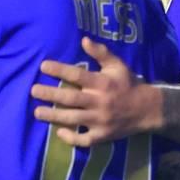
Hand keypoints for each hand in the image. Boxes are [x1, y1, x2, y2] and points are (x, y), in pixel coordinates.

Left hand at [30, 37, 161, 147]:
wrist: (146, 109)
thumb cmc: (128, 84)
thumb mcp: (117, 65)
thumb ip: (100, 53)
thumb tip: (83, 39)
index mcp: (102, 83)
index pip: (77, 75)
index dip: (59, 70)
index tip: (43, 66)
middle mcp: (99, 102)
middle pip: (70, 98)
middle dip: (50, 94)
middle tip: (33, 91)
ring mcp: (100, 120)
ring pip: (72, 119)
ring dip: (53, 116)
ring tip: (37, 112)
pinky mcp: (102, 135)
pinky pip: (84, 139)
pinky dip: (71, 138)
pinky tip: (59, 132)